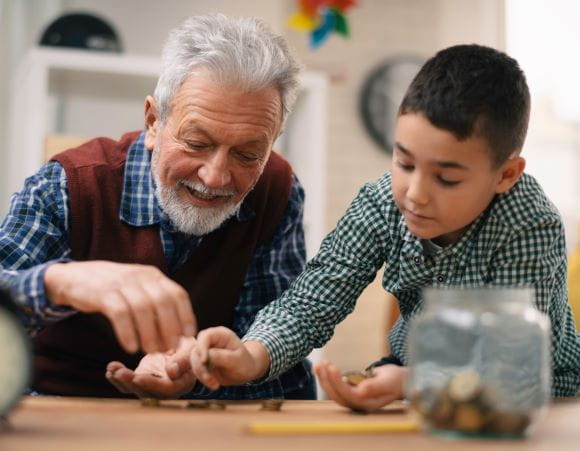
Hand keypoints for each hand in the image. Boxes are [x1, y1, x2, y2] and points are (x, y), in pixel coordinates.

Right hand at [45, 261, 195, 353]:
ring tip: (151, 351)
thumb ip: (155, 305)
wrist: (75, 277)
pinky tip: (130, 347)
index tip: (188, 336)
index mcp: (153, 276)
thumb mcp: (138, 289)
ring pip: (143, 309)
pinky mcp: (103, 293)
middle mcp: (140, 276)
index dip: (186, 315)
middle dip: (169, 328)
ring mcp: (122, 283)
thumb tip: (177, 333)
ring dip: (149, 333)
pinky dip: (128, 332)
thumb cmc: (113, 289)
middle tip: (169, 349)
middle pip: (163, 302)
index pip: (178, 294)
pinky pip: (120, 313)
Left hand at [106, 336, 196, 398]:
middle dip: (130, 382)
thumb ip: (182, 361)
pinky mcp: (143, 381)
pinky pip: (129, 383)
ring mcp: (152, 387)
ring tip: (112, 368)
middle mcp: (165, 391)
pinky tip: (110, 369)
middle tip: (119, 373)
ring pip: (135, 388)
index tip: (138, 376)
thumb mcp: (191, 352)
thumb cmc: (191, 350)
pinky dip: (119, 378)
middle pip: (146, 391)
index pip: (165, 389)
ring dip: (121, 380)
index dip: (151, 384)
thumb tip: (171, 372)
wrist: (186, 352)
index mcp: (180, 384)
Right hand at [190, 326, 269, 389]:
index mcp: (221, 334)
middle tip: (210, 379)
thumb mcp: (236, 360)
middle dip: (200, 365)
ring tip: (215, 384)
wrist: (246, 372)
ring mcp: (205, 351)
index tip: (205, 361)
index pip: (205, 336)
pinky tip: (214, 384)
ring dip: (201, 374)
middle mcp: (211, 341)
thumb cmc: (245, 363)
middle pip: (196, 349)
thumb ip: (222, 356)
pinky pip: (196, 369)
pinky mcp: (202, 362)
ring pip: (194, 361)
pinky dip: (203, 378)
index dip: (202, 347)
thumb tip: (207, 355)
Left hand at [314, 360, 406, 411]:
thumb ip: (375, 387)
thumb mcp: (388, 381)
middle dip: (328, 380)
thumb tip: (360, 391)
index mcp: (368, 404)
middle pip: (338, 396)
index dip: (338, 383)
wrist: (398, 380)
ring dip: (324, 379)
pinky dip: (325, 377)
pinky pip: (334, 387)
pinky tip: (319, 367)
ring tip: (319, 364)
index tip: (332, 368)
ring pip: (333, 392)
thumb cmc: (396, 380)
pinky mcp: (349, 392)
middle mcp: (359, 404)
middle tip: (324, 363)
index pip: (349, 396)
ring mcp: (353, 399)